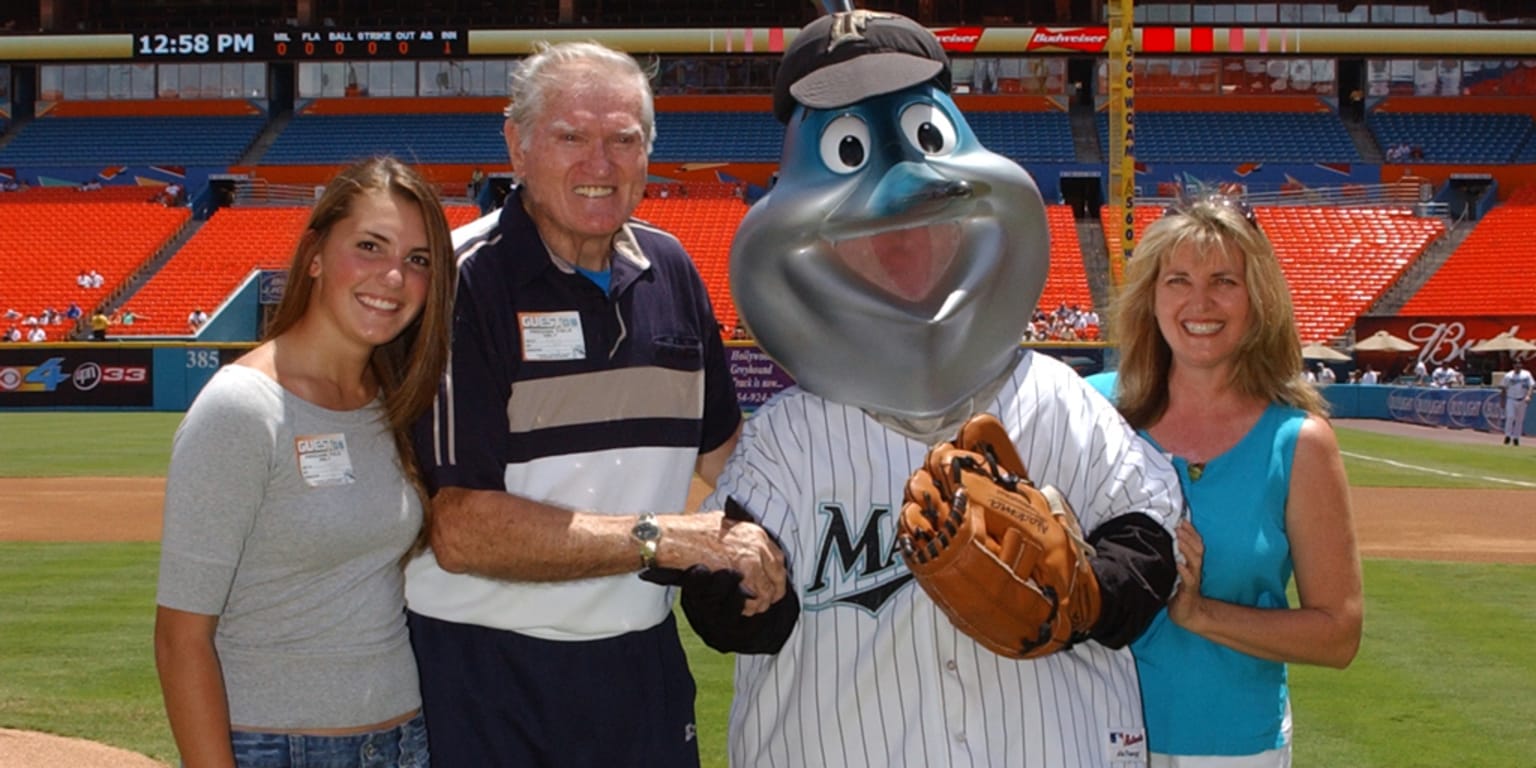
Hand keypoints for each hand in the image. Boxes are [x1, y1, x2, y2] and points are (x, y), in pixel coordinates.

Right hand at [654, 509, 786, 615]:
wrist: (675, 539)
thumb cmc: (690, 532)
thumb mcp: (722, 524)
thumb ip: (738, 536)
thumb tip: (742, 544)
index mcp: (755, 532)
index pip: (778, 558)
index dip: (776, 574)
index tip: (774, 583)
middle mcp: (757, 545)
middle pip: (777, 575)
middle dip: (774, 591)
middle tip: (768, 600)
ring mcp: (751, 560)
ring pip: (767, 590)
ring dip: (761, 602)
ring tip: (753, 608)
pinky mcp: (741, 574)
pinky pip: (753, 598)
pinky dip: (749, 607)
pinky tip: (745, 609)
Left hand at [1166, 519, 1207, 630]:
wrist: (1185, 612)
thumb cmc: (1176, 589)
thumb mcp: (1174, 570)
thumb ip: (1171, 556)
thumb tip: (1161, 540)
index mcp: (1191, 563)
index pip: (1196, 543)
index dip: (1191, 532)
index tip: (1182, 520)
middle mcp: (1194, 569)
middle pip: (1197, 549)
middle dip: (1189, 536)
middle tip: (1179, 526)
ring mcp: (1192, 580)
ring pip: (1195, 562)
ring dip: (1187, 549)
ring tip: (1179, 539)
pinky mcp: (1188, 591)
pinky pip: (1189, 580)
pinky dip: (1185, 571)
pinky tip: (1178, 564)